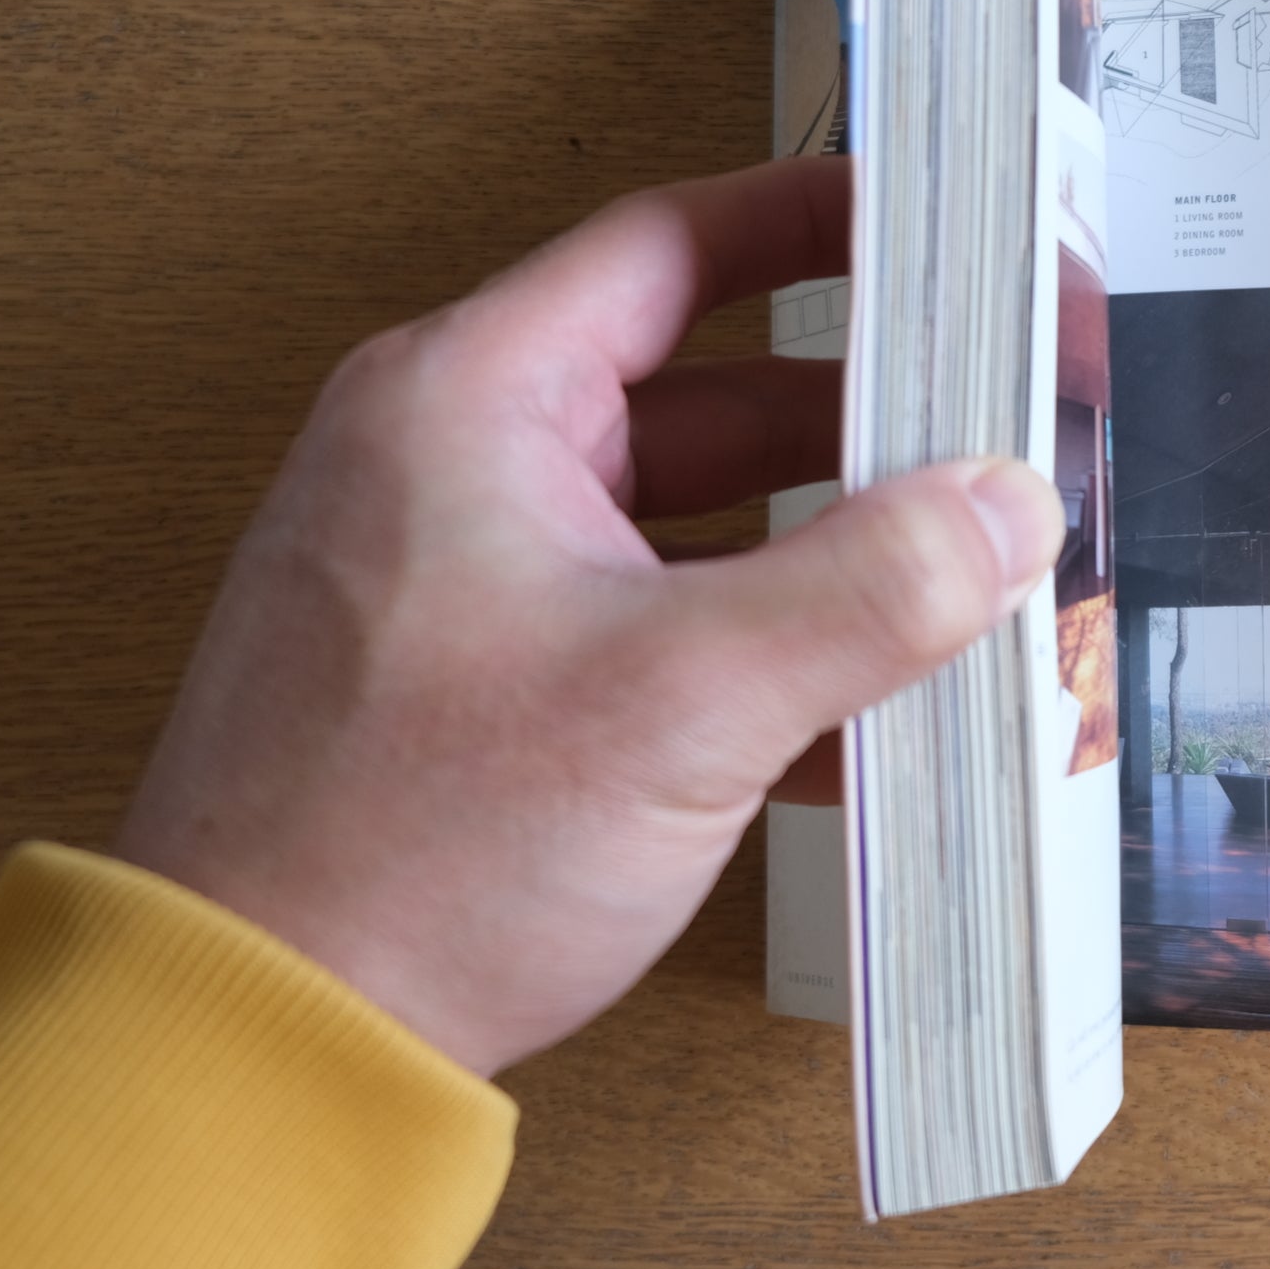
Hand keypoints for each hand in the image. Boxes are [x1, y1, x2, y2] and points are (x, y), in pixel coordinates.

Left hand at [113, 157, 1060, 1075]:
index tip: (942, 232)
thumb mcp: (686, 697)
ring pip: (703, 527)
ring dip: (832, 564)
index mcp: (471, 404)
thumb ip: (874, 586)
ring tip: (968, 593)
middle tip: (1000, 445)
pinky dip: (766, 662)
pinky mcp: (493, 691)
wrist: (260, 1045)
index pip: (677, 247)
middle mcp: (462, 469)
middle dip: (869, 432)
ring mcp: (475, 584)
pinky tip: (870, 728)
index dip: (822, 224)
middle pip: (715, 395)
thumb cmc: (405, 847)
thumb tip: (1009, 506)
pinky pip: (664, 632)